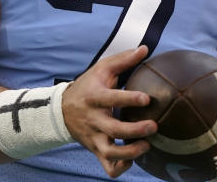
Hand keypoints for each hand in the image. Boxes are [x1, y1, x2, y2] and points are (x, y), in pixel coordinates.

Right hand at [63, 46, 156, 177]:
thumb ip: (123, 59)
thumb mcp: (101, 68)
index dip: (129, 99)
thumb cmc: (88, 86)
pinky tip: (134, 160)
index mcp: (95, 97)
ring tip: (146, 146)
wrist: (62, 110)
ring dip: (130, 153)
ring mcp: (94, 138)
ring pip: (110, 153)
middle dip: (135, 130)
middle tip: (154, 126)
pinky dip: (121, 168)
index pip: (112, 98)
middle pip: (114, 129)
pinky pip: (108, 167)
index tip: (147, 99)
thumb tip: (145, 48)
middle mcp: (94, 119)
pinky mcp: (96, 151)